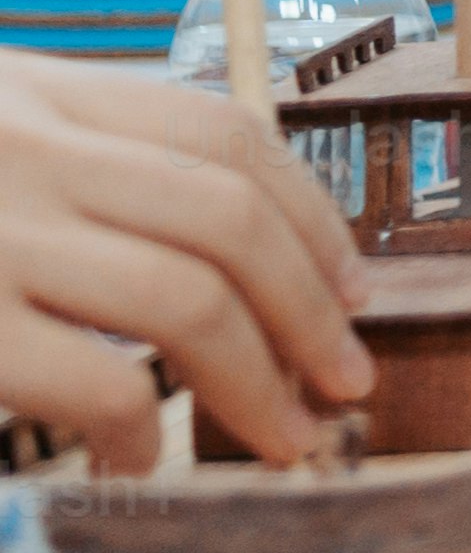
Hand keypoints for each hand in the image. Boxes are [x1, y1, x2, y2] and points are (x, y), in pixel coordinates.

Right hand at [0, 54, 368, 465]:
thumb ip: (67, 164)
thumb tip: (214, 253)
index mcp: (35, 92)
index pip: (222, 133)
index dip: (312, 216)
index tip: (355, 289)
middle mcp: (20, 148)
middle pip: (229, 219)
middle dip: (311, 311)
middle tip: (348, 379)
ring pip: (187, 301)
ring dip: (259, 384)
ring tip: (287, 438)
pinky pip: (103, 385)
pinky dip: (140, 434)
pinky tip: (134, 460)